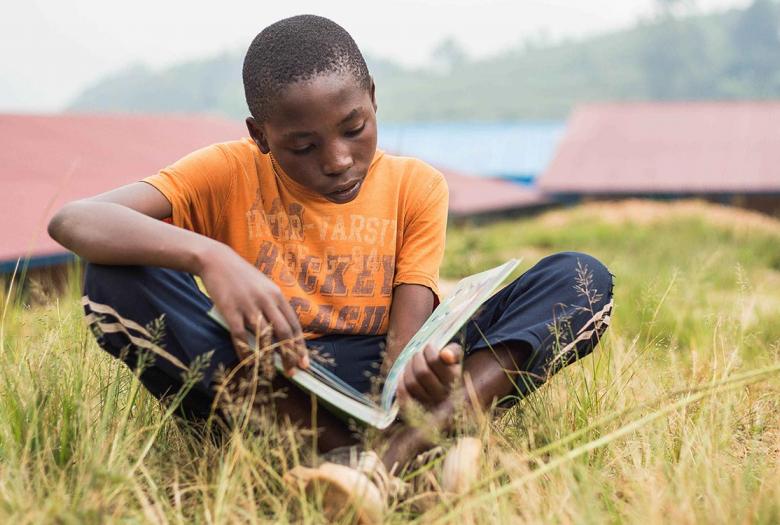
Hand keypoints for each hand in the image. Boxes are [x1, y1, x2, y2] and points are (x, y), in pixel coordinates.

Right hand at [198, 242, 307, 374]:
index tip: (304, 363)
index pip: (294, 325)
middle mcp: (266, 301)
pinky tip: (249, 362)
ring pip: (265, 337)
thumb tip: (283, 332)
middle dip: (290, 355)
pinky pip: (240, 336)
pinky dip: (246, 352)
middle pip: (284, 334)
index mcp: (277, 295)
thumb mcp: (264, 287)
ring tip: (271, 373)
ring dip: (270, 358)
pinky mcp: (230, 310)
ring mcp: (248, 306)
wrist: (217, 260)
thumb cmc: (242, 276)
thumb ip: (274, 306)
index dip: (300, 346)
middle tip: (292, 372)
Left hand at [397, 342, 462, 407]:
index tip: (429, 347)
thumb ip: (453, 352)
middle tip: (418, 354)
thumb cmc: (448, 366)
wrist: (444, 386)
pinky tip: (405, 375)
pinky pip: (404, 394)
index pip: (435, 361)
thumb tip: (445, 355)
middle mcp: (443, 394)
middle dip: (417, 358)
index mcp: (454, 380)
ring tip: (412, 362)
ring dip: (408, 368)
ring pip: (412, 383)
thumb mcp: (455, 356)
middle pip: (422, 372)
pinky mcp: (416, 408)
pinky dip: (402, 382)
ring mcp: (429, 403)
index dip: (429, 350)